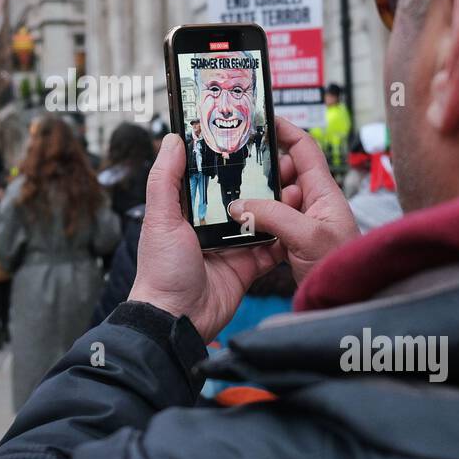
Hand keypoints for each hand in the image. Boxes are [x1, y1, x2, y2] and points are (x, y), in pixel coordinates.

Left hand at [129, 134, 282, 342]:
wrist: (178, 319)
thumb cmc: (161, 271)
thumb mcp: (160, 219)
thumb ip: (165, 179)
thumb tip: (172, 139)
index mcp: (187, 211)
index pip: (210, 178)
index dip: (227, 161)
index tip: (247, 141)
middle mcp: (210, 226)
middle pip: (241, 196)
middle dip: (261, 182)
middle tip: (282, 164)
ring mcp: (231, 245)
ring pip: (261, 219)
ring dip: (278, 206)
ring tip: (296, 186)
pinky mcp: (248, 266)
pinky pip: (271, 248)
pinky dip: (284, 237)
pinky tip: (297, 220)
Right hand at [226, 117, 358, 284]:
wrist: (347, 303)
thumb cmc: (341, 267)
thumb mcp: (306, 236)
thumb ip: (272, 216)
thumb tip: (239, 205)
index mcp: (324, 193)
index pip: (304, 149)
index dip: (285, 132)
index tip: (263, 121)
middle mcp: (314, 203)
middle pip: (284, 173)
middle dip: (263, 172)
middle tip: (241, 175)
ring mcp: (303, 222)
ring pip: (274, 199)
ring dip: (258, 200)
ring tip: (241, 204)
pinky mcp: (293, 241)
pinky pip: (270, 221)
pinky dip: (256, 221)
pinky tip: (244, 227)